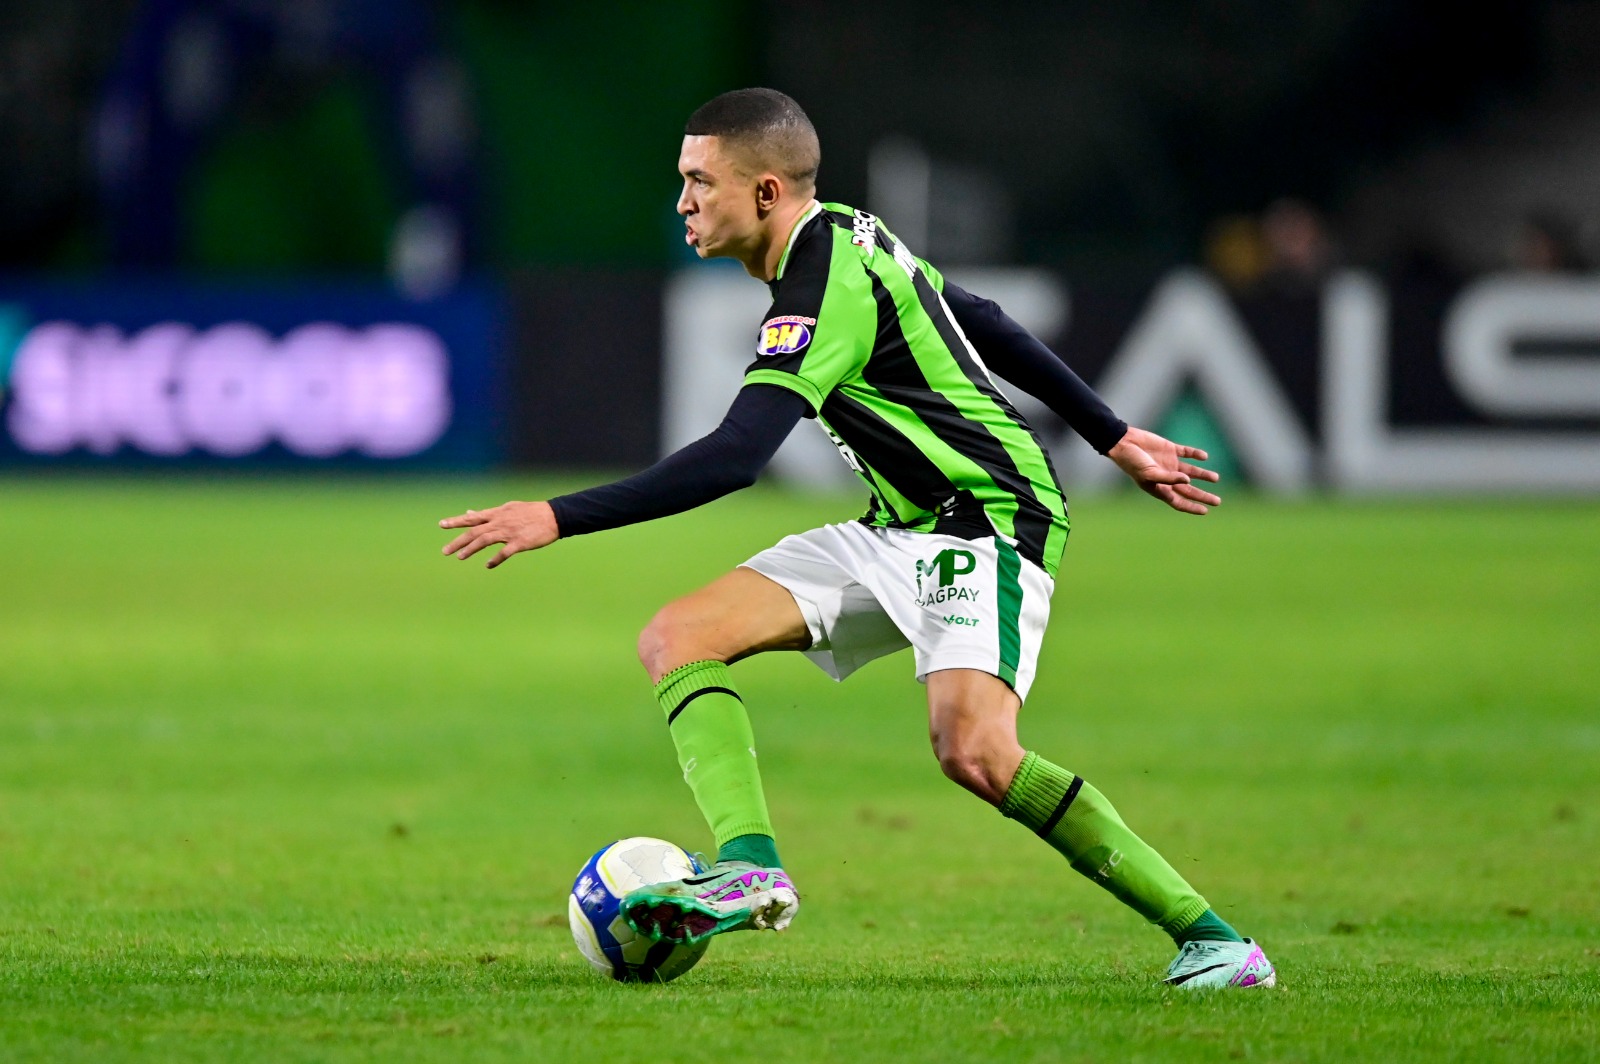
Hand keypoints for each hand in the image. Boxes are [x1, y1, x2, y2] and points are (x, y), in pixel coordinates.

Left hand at [439, 500, 558, 568]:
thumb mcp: (508, 508)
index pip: (473, 518)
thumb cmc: (531, 512)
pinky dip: (495, 559)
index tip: (442, 524)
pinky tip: (488, 565)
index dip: (457, 520)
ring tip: (460, 556)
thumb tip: (470, 512)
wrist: (553, 516)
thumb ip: (488, 513)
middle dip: (458, 541)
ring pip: (485, 540)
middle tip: (445, 551)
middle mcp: (500, 522)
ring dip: (471, 549)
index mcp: (497, 513)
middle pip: (475, 531)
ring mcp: (509, 532)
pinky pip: (505, 552)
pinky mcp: (520, 542)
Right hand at [1106, 426, 1221, 514]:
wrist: (1124, 442)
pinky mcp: (1170, 450)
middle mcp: (1167, 477)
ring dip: (1203, 475)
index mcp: (1160, 487)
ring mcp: (1169, 463)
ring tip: (1215, 478)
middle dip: (1203, 496)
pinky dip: (1196, 454)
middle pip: (1189, 490)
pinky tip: (1204, 457)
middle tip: (1217, 502)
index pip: (1179, 501)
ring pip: (1191, 472)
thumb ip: (1169, 478)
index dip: (1192, 507)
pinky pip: (1186, 453)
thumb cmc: (1133, 462)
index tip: (1205, 511)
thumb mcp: (1150, 474)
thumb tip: (1188, 480)